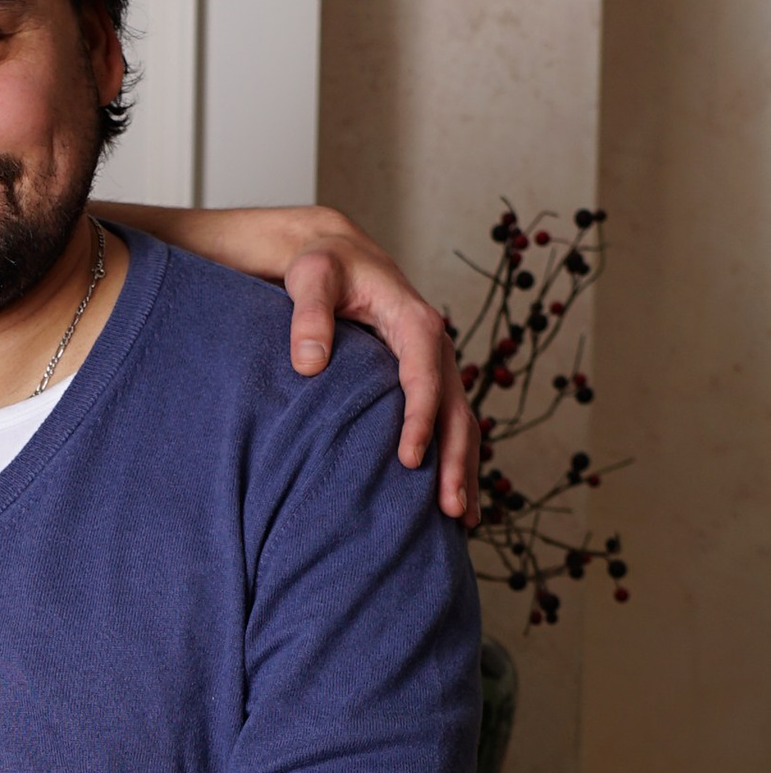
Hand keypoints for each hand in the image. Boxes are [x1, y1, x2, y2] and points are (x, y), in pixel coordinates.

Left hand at [114, 200, 477, 521]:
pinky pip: (445, 421)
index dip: (421, 418)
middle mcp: (432, 343)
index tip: (410, 459)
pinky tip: (448, 497)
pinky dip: (451, 458)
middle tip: (449, 510)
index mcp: (412, 319)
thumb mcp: (310, 278)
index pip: (424, 375)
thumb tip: (310, 363)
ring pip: (459, 420)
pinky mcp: (420, 378)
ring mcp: (430, 363)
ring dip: (462, 468)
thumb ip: (309, 315)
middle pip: (456, 407)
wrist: (333, 252)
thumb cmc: (319, 264)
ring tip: (460, 520)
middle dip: (456, 459)